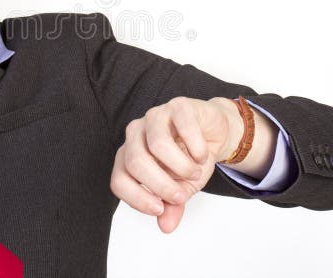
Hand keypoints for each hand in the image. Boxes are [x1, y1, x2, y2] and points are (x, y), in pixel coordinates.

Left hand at [109, 96, 239, 233]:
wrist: (213, 134)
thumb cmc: (190, 160)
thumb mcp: (181, 188)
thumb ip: (171, 206)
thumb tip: (165, 226)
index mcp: (129, 156)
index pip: (119, 181)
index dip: (137, 198)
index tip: (160, 208)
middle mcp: (136, 134)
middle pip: (136, 162)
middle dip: (161, 185)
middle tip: (181, 195)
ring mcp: (155, 117)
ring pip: (157, 144)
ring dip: (181, 166)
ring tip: (195, 172)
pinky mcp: (177, 106)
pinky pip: (183, 127)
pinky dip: (196, 148)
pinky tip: (202, 155)